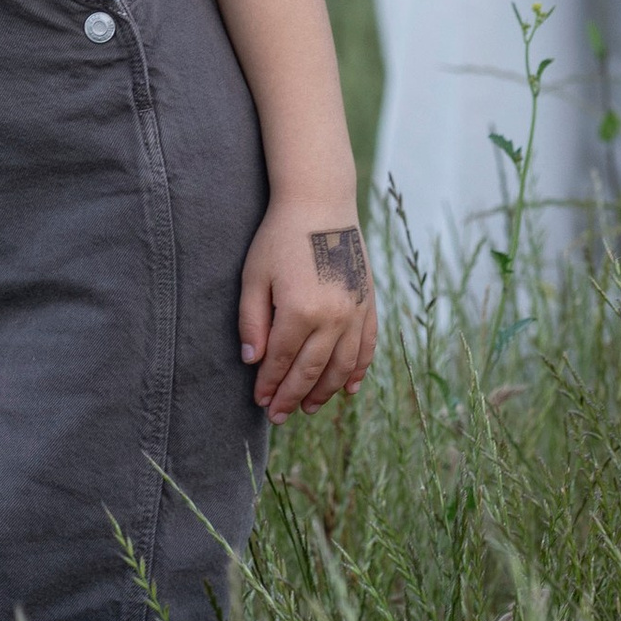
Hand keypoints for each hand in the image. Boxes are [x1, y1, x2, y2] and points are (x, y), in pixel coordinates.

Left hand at [238, 201, 377, 415]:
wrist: (321, 203)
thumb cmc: (280, 237)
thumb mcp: (254, 276)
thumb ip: (252, 320)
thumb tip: (252, 361)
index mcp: (300, 311)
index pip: (281, 361)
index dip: (269, 385)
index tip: (260, 401)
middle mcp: (332, 317)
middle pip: (311, 370)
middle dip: (293, 397)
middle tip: (278, 416)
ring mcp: (355, 312)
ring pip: (342, 367)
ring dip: (325, 392)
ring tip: (309, 408)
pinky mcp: (369, 304)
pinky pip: (367, 348)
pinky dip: (359, 372)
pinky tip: (349, 390)